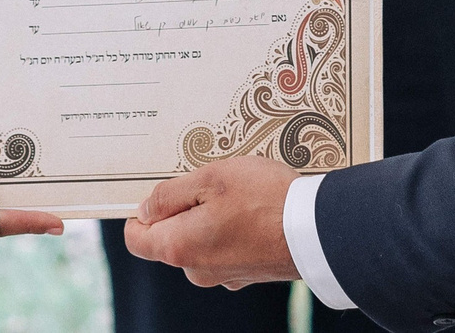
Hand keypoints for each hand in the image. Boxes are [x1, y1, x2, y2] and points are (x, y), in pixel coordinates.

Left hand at [122, 158, 299, 289]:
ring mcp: (222, 275)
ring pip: (199, 240)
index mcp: (179, 248)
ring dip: (209, 217)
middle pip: (169, 237)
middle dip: (182, 209)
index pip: (136, 238)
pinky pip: (225, 247)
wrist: (317, 231)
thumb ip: (169, 195)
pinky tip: (253, 209)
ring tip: (237, 192)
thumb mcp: (210, 179)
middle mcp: (196, 270)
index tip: (161, 191)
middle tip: (209, 182)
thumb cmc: (264, 200)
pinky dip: (231, 229)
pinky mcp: (246, 273)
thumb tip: (146, 209)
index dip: (141, 211)